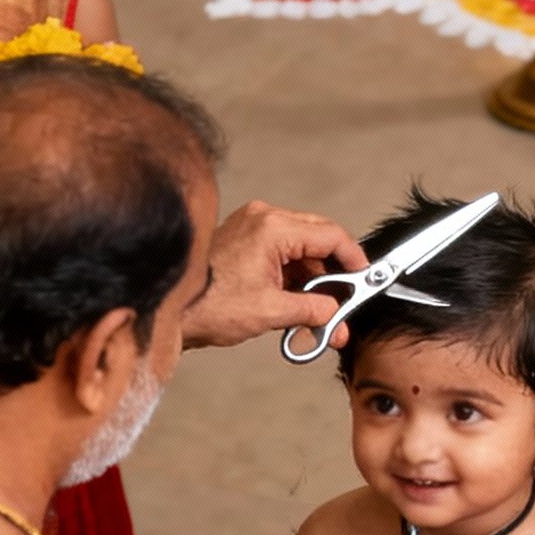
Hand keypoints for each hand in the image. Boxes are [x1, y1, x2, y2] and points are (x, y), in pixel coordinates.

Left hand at [185, 200, 368, 349]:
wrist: (170, 310)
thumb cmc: (207, 305)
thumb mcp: (270, 311)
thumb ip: (312, 309)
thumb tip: (335, 314)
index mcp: (273, 228)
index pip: (331, 236)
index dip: (354, 260)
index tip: (364, 280)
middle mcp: (263, 219)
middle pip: (319, 239)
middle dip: (335, 275)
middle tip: (345, 302)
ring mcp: (252, 227)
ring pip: (301, 250)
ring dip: (314, 281)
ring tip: (321, 315)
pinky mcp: (244, 241)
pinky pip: (282, 254)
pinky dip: (294, 278)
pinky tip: (299, 305)